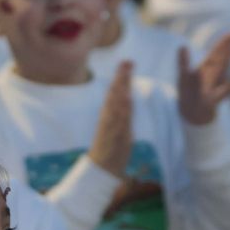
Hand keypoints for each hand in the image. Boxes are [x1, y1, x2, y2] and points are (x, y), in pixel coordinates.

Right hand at [88, 60, 133, 176]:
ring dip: (123, 85)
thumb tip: (126, 101)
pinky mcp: (116, 134)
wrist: (102, 169)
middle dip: (121, 77)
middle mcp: (109, 117)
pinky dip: (123, 105)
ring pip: (118, 101)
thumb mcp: (117, 129)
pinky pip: (121, 117)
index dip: (120, 78)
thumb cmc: (110, 150)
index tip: (126, 63)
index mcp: (108, 115)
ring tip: (126, 71)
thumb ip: (122, 115)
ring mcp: (112, 125)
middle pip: (116, 93)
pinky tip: (127, 95)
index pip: (115, 93)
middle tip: (127, 60)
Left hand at [176, 33, 229, 125]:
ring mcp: (216, 85)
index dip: (222, 44)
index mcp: (206, 68)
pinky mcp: (215, 97)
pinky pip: (225, 88)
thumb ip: (183, 62)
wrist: (191, 112)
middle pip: (220, 59)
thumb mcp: (184, 76)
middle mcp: (212, 75)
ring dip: (228, 59)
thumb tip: (182, 46)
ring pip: (223, 69)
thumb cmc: (188, 93)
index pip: (215, 53)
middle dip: (226, 47)